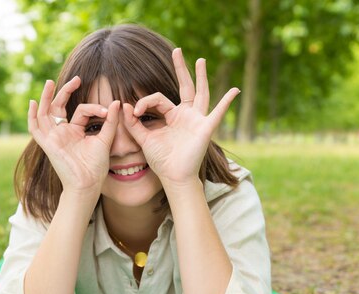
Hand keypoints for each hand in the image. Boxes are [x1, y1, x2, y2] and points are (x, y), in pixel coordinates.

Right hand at [28, 76, 119, 194]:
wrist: (88, 184)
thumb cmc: (96, 167)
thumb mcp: (105, 140)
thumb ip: (110, 121)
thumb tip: (117, 102)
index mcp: (75, 132)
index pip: (80, 111)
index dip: (94, 107)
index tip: (107, 111)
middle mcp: (62, 133)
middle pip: (58, 107)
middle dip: (65, 91)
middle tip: (76, 79)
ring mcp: (54, 138)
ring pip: (45, 113)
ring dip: (46, 98)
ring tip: (50, 82)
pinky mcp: (48, 144)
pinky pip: (35, 129)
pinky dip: (32, 116)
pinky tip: (33, 103)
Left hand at [122, 48, 239, 186]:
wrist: (173, 177)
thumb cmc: (161, 160)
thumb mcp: (143, 139)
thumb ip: (133, 123)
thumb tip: (123, 104)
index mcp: (171, 116)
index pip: (158, 99)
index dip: (145, 102)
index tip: (135, 112)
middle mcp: (186, 115)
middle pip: (184, 86)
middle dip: (180, 68)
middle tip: (176, 50)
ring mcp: (197, 120)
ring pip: (200, 93)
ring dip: (201, 76)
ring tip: (200, 60)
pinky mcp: (205, 128)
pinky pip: (218, 113)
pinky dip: (226, 102)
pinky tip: (235, 90)